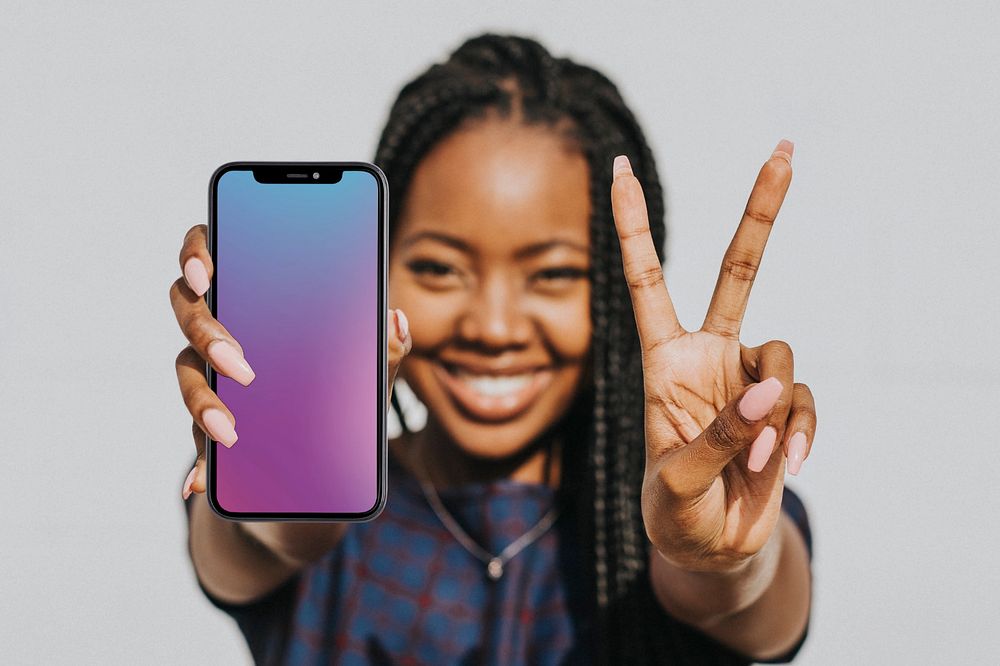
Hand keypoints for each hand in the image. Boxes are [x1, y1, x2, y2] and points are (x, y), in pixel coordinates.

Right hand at [169, 224, 411, 499]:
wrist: (318, 470)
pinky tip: (200, 480)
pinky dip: (198, 462)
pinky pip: (192, 440)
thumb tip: (396, 319)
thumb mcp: (368, 377)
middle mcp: (221, 328)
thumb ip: (383, 349)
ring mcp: (208, 376)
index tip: (207, 272)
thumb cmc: (340, 399)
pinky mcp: (205, 427)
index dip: (196, 252)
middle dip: (206, 332)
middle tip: (241, 365)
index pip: (211, 255)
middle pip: (188, 310)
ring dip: (202, 400)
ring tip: (228, 431)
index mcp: (256, 299)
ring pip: (186, 372)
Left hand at [610, 142, 815, 572]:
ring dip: (773, 413)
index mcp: (664, 362)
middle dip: (762, 212)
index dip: (632, 227)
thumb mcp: (676, 481)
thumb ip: (717, 436)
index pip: (646, 282)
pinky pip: (804, 402)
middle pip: (739, 271)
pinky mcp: (783, 407)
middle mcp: (709, 356)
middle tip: (786, 149)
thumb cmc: (674, 511)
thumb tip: (767, 390)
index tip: (618, 169)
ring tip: (757, 461)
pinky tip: (784, 468)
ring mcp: (750, 379)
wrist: (711, 548)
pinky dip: (799, 435)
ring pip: (782, 358)